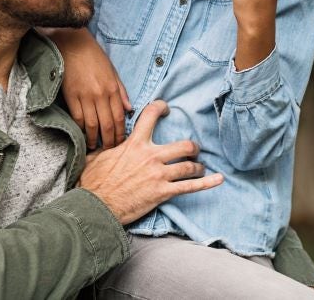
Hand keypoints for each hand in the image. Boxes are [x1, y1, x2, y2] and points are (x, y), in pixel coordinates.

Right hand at [53, 28, 131, 148]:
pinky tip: (82, 135)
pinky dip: (80, 128)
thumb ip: (121, 92)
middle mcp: (101, 94)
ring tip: (95, 147)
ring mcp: (85, 96)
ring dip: (94, 139)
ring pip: (91, 124)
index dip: (120, 134)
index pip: (119, 118)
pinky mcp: (71, 96)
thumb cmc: (94, 57)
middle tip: (109, 151)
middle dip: (109, 141)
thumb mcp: (113, 72)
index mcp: (113, 88)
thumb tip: (129, 109)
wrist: (73, 45)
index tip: (120, 143)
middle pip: (107, 125)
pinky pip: (77, 117)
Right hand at [79, 100, 223, 223]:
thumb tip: (100, 144)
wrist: (97, 206)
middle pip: (183, 145)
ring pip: (189, 166)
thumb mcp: (97, 157)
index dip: (160, 107)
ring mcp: (159, 174)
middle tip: (193, 150)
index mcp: (134, 144)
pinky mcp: (163, 192)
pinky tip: (218, 180)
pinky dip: (207, 183)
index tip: (166, 108)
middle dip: (192, 147)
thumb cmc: (94, 183)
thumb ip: (106, 148)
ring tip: (199, 168)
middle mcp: (151, 156)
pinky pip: (190, 187)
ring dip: (198, 167)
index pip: (150, 116)